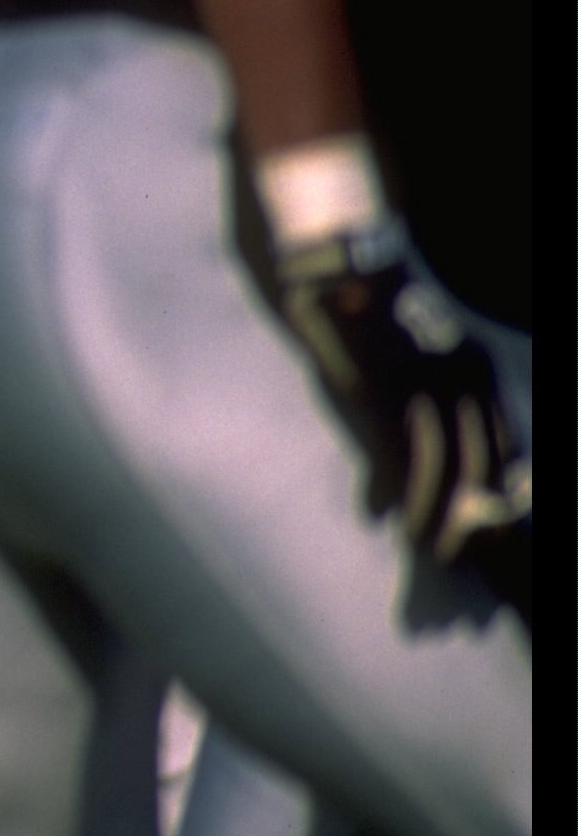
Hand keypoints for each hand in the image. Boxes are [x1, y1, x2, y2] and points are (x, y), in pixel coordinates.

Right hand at [275, 240, 530, 570]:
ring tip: (419, 545)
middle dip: (467, 521)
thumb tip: (431, 467)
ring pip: (440, 467)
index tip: (477, 538)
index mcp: (479, 375)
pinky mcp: (379, 389)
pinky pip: (392, 452)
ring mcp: (421, 383)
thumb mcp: (418, 370)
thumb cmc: (374, 329)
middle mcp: (461, 380)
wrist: (334, 278)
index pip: (500, 454)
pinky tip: (376, 513)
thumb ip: (433, 414)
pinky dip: (388, 489)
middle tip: (450, 557)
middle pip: (477, 469)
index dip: (491, 503)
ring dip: (431, 514)